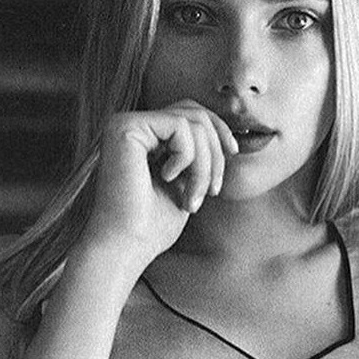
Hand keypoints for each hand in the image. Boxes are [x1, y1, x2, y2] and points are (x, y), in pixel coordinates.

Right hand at [82, 100, 238, 266]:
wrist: (126, 246)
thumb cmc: (153, 224)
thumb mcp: (187, 181)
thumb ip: (199, 153)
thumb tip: (229, 135)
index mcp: (144, 135)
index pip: (191, 113)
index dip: (218, 131)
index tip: (233, 155)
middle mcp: (131, 124)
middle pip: (195, 112)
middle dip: (215, 151)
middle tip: (212, 191)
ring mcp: (125, 123)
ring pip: (192, 121)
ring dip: (204, 164)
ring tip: (192, 197)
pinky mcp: (126, 128)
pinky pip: (180, 126)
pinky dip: (188, 157)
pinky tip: (169, 179)